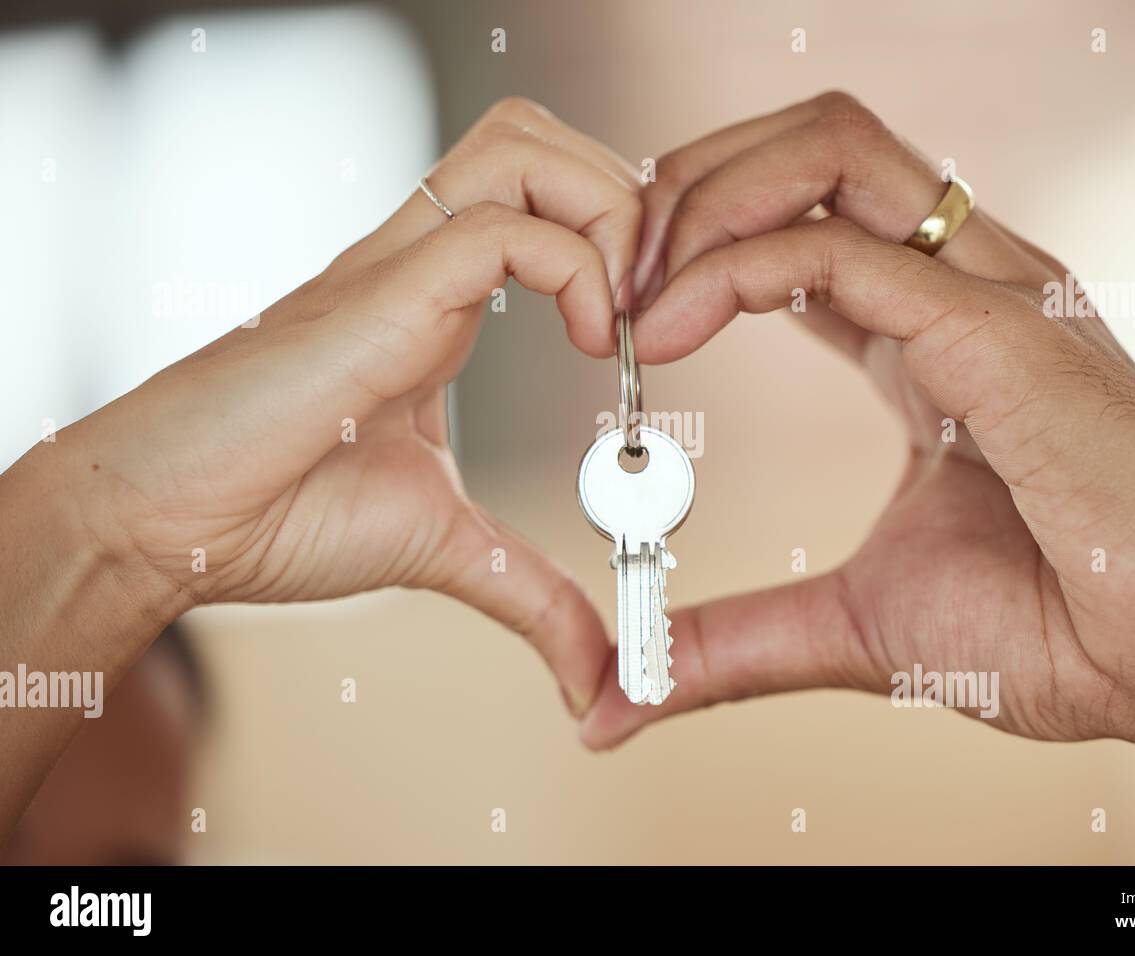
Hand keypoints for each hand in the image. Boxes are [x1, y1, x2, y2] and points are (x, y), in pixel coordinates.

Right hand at [7, 97, 639, 719]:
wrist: (170, 525)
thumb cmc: (281, 516)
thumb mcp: (446, 548)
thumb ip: (529, 592)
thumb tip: (595, 672)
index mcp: (438, 302)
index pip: (542, 199)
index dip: (619, 245)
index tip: (649, 341)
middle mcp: (421, 262)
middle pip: (538, 139)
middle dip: (622, 199)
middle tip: (647, 303)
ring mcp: (399, 268)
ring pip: (522, 147)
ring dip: (603, 214)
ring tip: (616, 319)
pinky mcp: (381, 295)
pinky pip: (500, 230)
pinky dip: (575, 271)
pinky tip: (588, 348)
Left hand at [581, 93, 1134, 854]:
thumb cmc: (1058, 627)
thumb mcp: (852, 626)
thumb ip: (732, 639)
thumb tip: (621, 696)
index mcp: (930, 332)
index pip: (799, 220)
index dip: (698, 241)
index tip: (626, 318)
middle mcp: (959, 284)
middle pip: (805, 146)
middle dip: (687, 186)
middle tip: (610, 278)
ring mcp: (983, 289)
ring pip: (826, 148)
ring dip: (704, 197)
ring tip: (634, 292)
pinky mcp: (995, 324)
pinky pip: (837, 250)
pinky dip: (731, 269)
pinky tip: (668, 335)